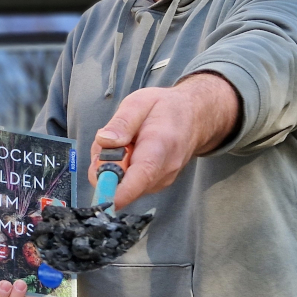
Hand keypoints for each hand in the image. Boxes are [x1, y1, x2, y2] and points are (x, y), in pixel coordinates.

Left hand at [90, 73, 239, 209]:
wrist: (194, 117)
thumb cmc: (167, 109)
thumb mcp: (140, 102)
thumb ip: (121, 122)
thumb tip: (104, 141)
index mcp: (159, 147)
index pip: (139, 178)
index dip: (117, 192)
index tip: (102, 194)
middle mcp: (163, 171)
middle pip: (122, 184)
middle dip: (104, 165)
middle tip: (112, 139)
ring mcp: (160, 181)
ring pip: (121, 184)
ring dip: (112, 165)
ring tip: (126, 141)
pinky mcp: (154, 185)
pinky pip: (126, 183)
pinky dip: (120, 168)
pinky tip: (130, 150)